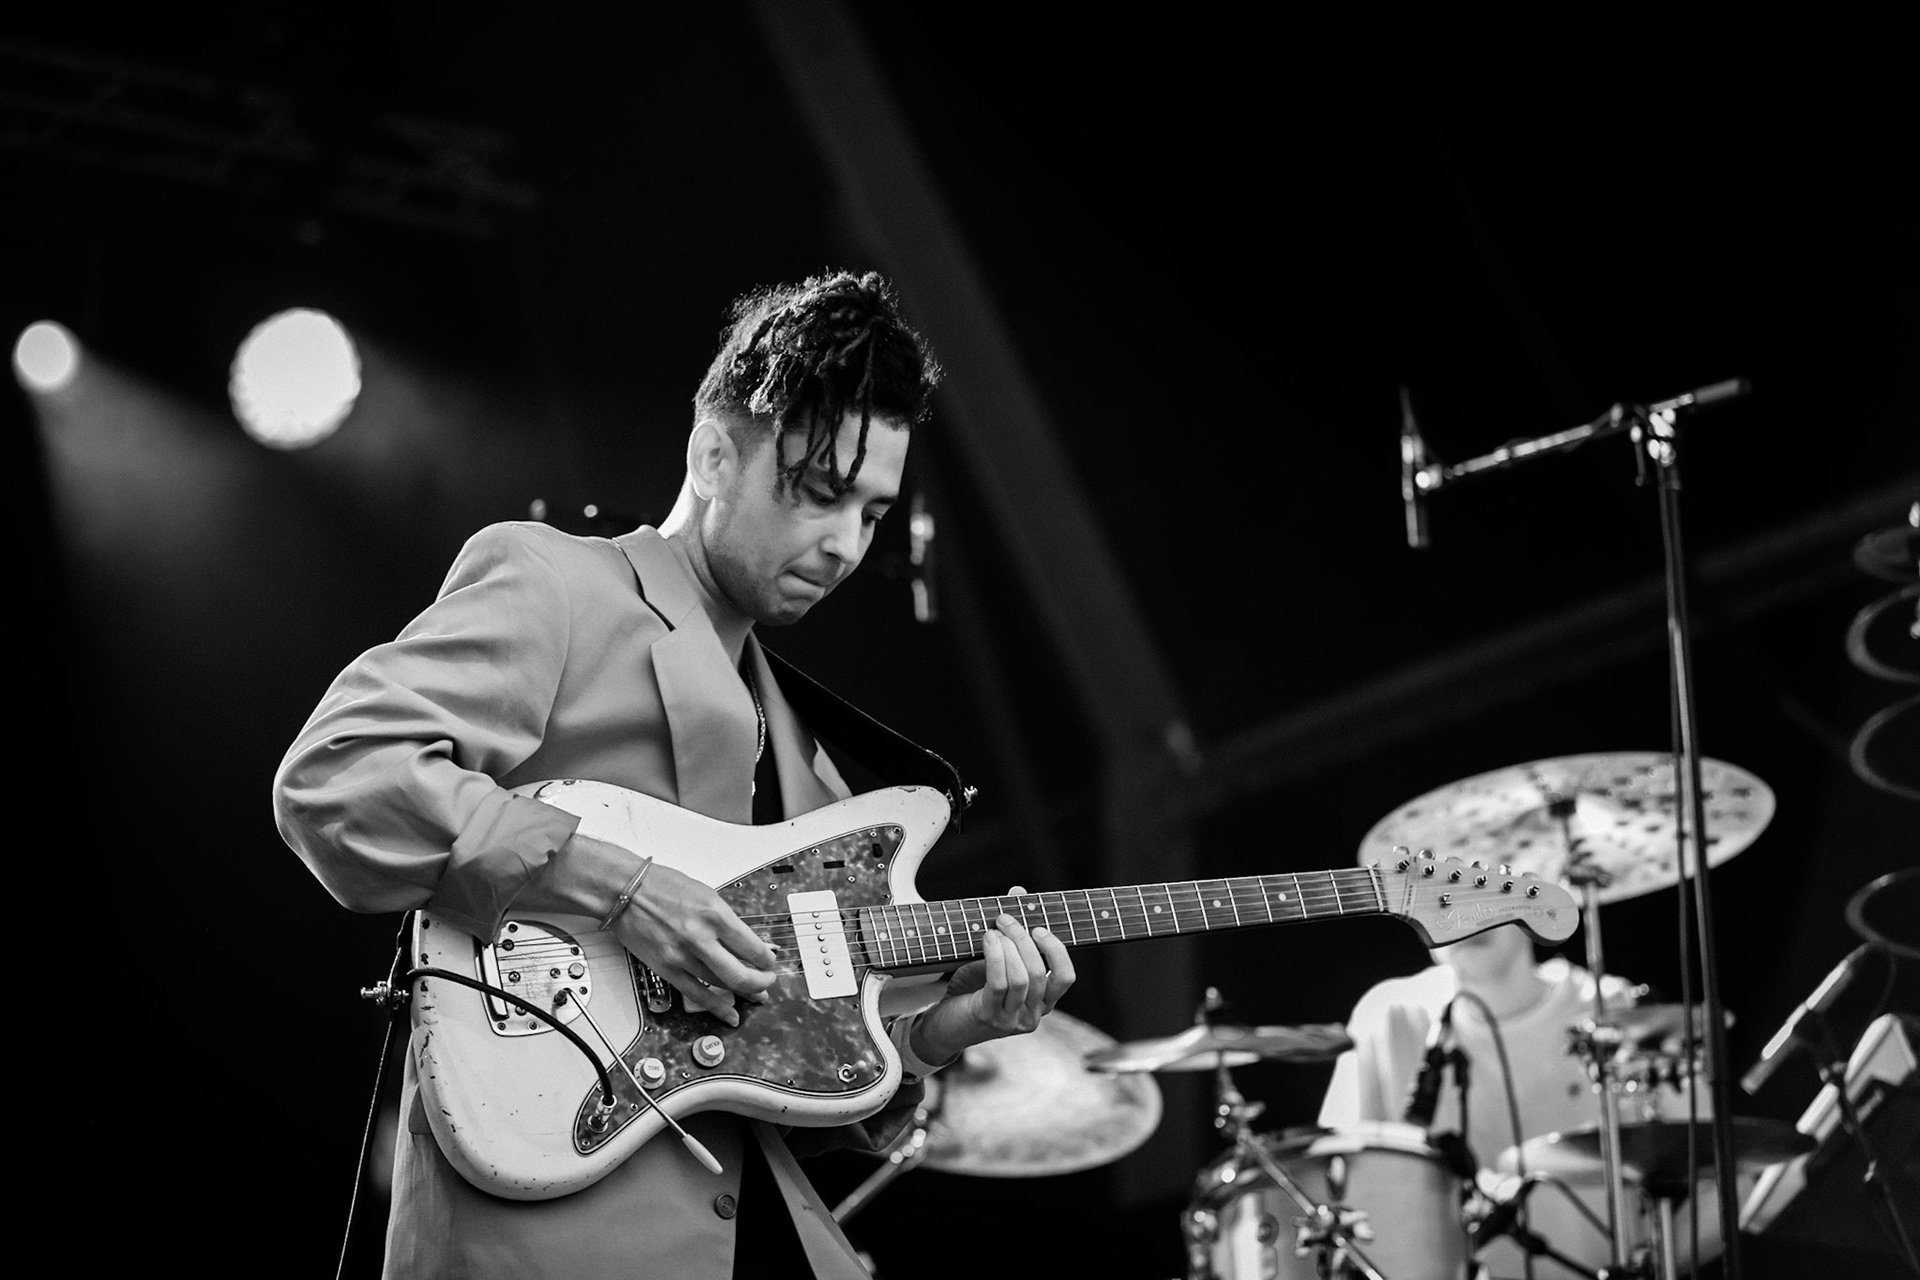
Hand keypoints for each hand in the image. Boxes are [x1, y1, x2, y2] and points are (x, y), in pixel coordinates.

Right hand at [611, 862, 778, 1025]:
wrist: (625, 891)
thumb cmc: (662, 886)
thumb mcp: (706, 895)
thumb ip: (726, 921)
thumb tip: (746, 942)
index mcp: (715, 914)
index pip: (753, 947)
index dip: (767, 959)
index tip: (769, 961)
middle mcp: (701, 937)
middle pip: (741, 974)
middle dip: (761, 982)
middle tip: (767, 982)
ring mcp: (683, 956)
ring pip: (722, 986)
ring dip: (743, 993)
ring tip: (754, 994)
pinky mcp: (667, 969)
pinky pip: (697, 994)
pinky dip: (717, 1007)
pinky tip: (729, 1013)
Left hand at [910, 885, 1075, 1066]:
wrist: (944, 1026)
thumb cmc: (972, 991)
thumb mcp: (996, 961)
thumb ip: (1011, 932)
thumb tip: (1019, 893)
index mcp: (1042, 1003)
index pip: (1066, 977)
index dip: (1056, 950)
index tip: (1038, 928)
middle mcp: (1032, 1015)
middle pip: (1040, 972)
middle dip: (1023, 939)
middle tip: (1005, 919)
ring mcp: (1011, 1020)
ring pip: (1022, 978)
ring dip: (1009, 946)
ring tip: (993, 929)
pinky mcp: (989, 1017)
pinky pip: (999, 983)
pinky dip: (995, 956)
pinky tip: (988, 939)